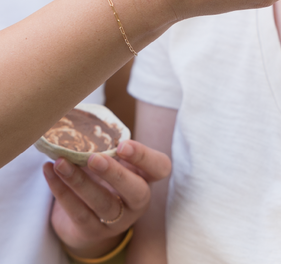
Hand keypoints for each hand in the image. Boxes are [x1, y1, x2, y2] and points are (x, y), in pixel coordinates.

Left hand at [43, 141, 170, 258]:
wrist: (85, 215)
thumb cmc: (102, 176)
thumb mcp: (112, 159)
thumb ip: (108, 145)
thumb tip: (82, 119)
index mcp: (146, 177)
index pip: (160, 167)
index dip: (144, 156)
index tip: (122, 145)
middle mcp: (137, 202)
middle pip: (136, 191)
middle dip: (115, 174)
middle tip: (93, 158)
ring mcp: (117, 221)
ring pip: (102, 204)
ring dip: (79, 182)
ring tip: (60, 163)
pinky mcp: (93, 232)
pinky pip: (77, 213)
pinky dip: (61, 192)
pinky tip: (49, 172)